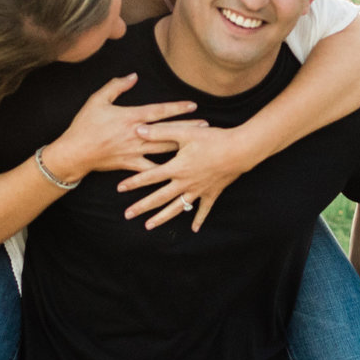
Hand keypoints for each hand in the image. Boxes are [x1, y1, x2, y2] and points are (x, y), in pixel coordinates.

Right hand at [44, 75, 195, 182]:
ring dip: (182, 147)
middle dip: (188, 128)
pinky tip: (177, 173)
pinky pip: (150, 170)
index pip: (159, 111)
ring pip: (164, 149)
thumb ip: (116, 86)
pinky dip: (163, 172)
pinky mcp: (130, 164)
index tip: (193, 105)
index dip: (177, 108)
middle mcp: (137, 134)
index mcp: (130, 117)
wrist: (74, 152)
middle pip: (168, 131)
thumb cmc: (84, 125)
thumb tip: (133, 76)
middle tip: (206, 127)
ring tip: (197, 146)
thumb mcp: (97, 99)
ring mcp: (135, 151)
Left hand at [117, 121, 260, 228]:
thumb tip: (138, 129)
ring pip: (177, 207)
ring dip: (162, 217)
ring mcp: (198, 190)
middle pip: (159, 197)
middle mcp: (185, 182)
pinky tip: (194, 229)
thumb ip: (161, 131)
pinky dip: (198, 219)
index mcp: (177, 167)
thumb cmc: (212, 139)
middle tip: (127, 215)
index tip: (119, 189)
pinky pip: (203, 209)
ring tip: (148, 226)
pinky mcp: (211, 193)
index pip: (150, 176)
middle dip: (142, 206)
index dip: (134, 182)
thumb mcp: (185, 132)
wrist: (239, 150)